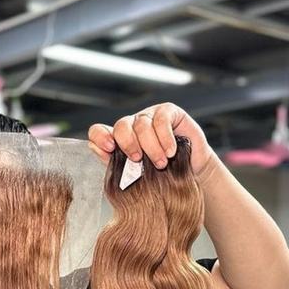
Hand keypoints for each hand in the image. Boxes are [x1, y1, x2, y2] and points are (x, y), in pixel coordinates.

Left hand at [88, 103, 213, 174]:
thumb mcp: (137, 175)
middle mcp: (132, 126)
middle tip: (138, 160)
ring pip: (142, 124)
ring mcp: (150, 116)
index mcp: (119, 141)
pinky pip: (161, 120)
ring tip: (161, 163)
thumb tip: (94, 148)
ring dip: (151, 147)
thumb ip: (115, 162)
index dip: (100, 137)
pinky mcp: (169, 112)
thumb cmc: (163, 176)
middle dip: (128, 144)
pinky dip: (165, 138)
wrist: (193, 173)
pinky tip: (171, 151)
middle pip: (121, 125)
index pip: (99, 131)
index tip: (109, 149)